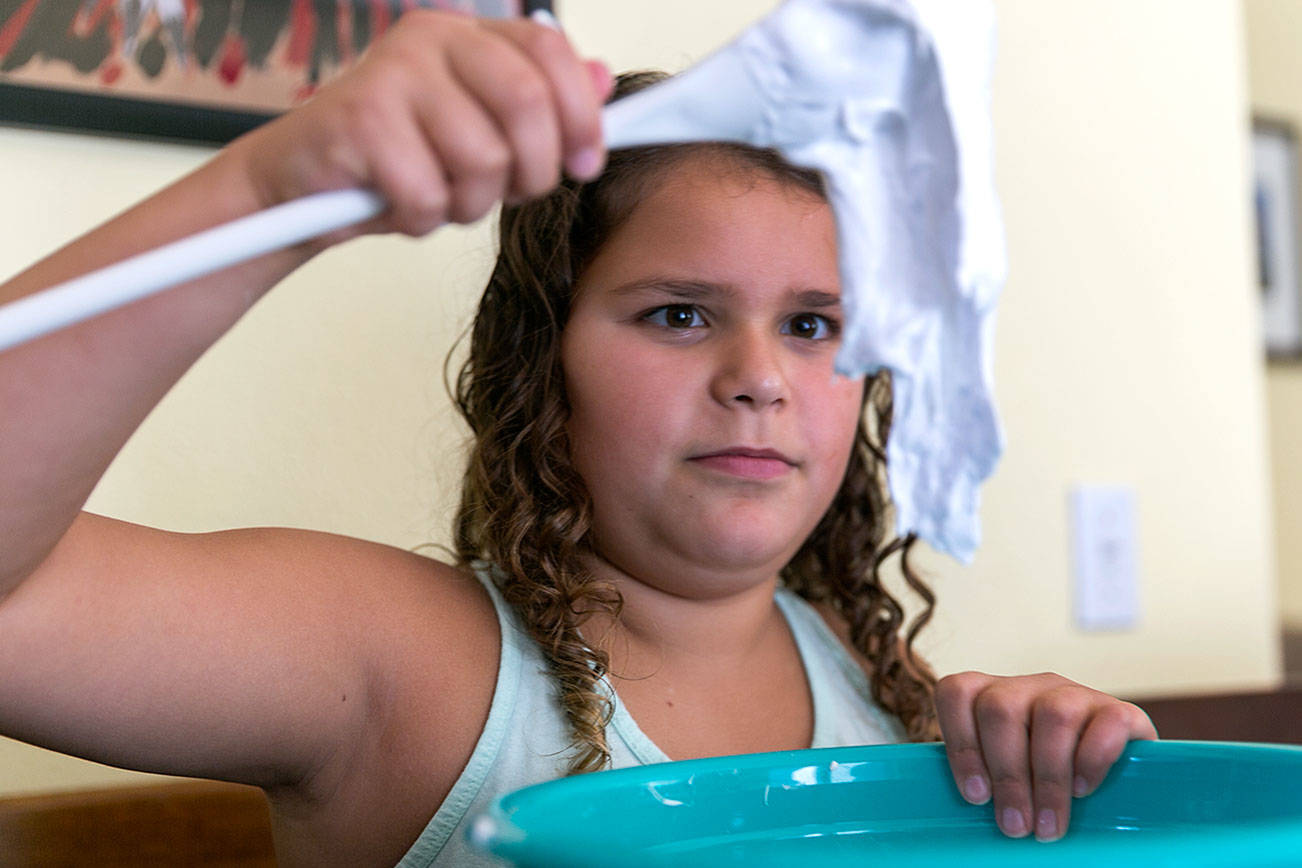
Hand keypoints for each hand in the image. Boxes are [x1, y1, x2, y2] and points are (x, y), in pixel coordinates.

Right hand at [223, 9, 612, 245]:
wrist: (300, 185)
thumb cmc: (396, 160)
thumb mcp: (479, 132)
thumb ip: (542, 107)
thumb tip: (604, 79)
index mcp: (467, 34)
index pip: (550, 50)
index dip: (581, 113)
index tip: (585, 163)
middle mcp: (430, 41)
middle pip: (528, 103)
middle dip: (533, 170)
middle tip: (509, 193)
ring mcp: (391, 74)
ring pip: (483, 160)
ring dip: (469, 204)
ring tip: (437, 197)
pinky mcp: (358, 120)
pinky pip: (429, 193)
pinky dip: (421, 219)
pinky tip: (397, 206)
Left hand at [935, 671, 1156, 842]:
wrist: (1120, 783)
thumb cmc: (1044, 787)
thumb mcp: (1012, 781)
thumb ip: (990, 787)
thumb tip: (977, 829)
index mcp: (993, 696)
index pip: (957, 692)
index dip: (961, 743)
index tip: (976, 796)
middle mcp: (1031, 687)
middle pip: (1000, 708)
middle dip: (1006, 774)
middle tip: (1016, 826)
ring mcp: (1075, 694)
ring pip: (1053, 715)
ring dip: (1048, 778)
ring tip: (1048, 825)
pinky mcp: (1119, 711)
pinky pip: (1106, 723)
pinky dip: (1092, 762)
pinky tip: (1083, 791)